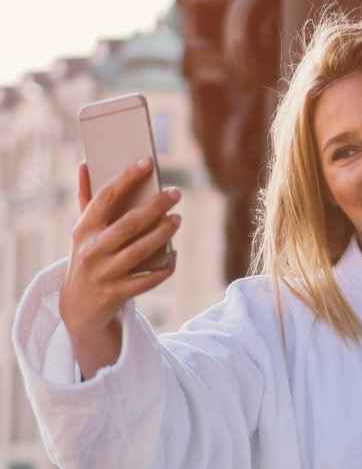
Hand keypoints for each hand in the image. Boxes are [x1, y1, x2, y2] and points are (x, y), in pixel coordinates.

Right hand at [60, 161, 180, 378]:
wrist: (78, 306)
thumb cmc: (86, 258)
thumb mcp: (82, 231)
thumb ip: (86, 199)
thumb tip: (85, 164)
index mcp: (83, 229)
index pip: (105, 197)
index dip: (126, 178)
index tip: (147, 162)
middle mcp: (93, 250)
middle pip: (130, 223)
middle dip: (155, 206)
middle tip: (176, 193)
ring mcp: (106, 273)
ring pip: (141, 250)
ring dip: (163, 233)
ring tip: (177, 219)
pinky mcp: (118, 293)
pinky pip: (149, 278)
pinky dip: (165, 267)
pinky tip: (173, 255)